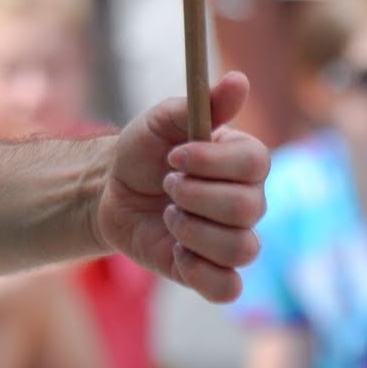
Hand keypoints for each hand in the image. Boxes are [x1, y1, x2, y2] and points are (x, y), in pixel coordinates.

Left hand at [94, 72, 267, 302]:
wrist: (111, 191)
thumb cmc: (143, 150)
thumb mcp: (162, 119)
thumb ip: (201, 104)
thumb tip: (240, 79)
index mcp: (242, 161)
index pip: (255, 162)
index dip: (211, 162)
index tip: (174, 155)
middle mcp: (247, 201)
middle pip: (248, 209)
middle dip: (194, 196)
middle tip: (166, 185)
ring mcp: (231, 239)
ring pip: (241, 249)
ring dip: (192, 231)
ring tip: (168, 216)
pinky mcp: (211, 272)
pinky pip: (227, 288)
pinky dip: (199, 271)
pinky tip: (176, 251)